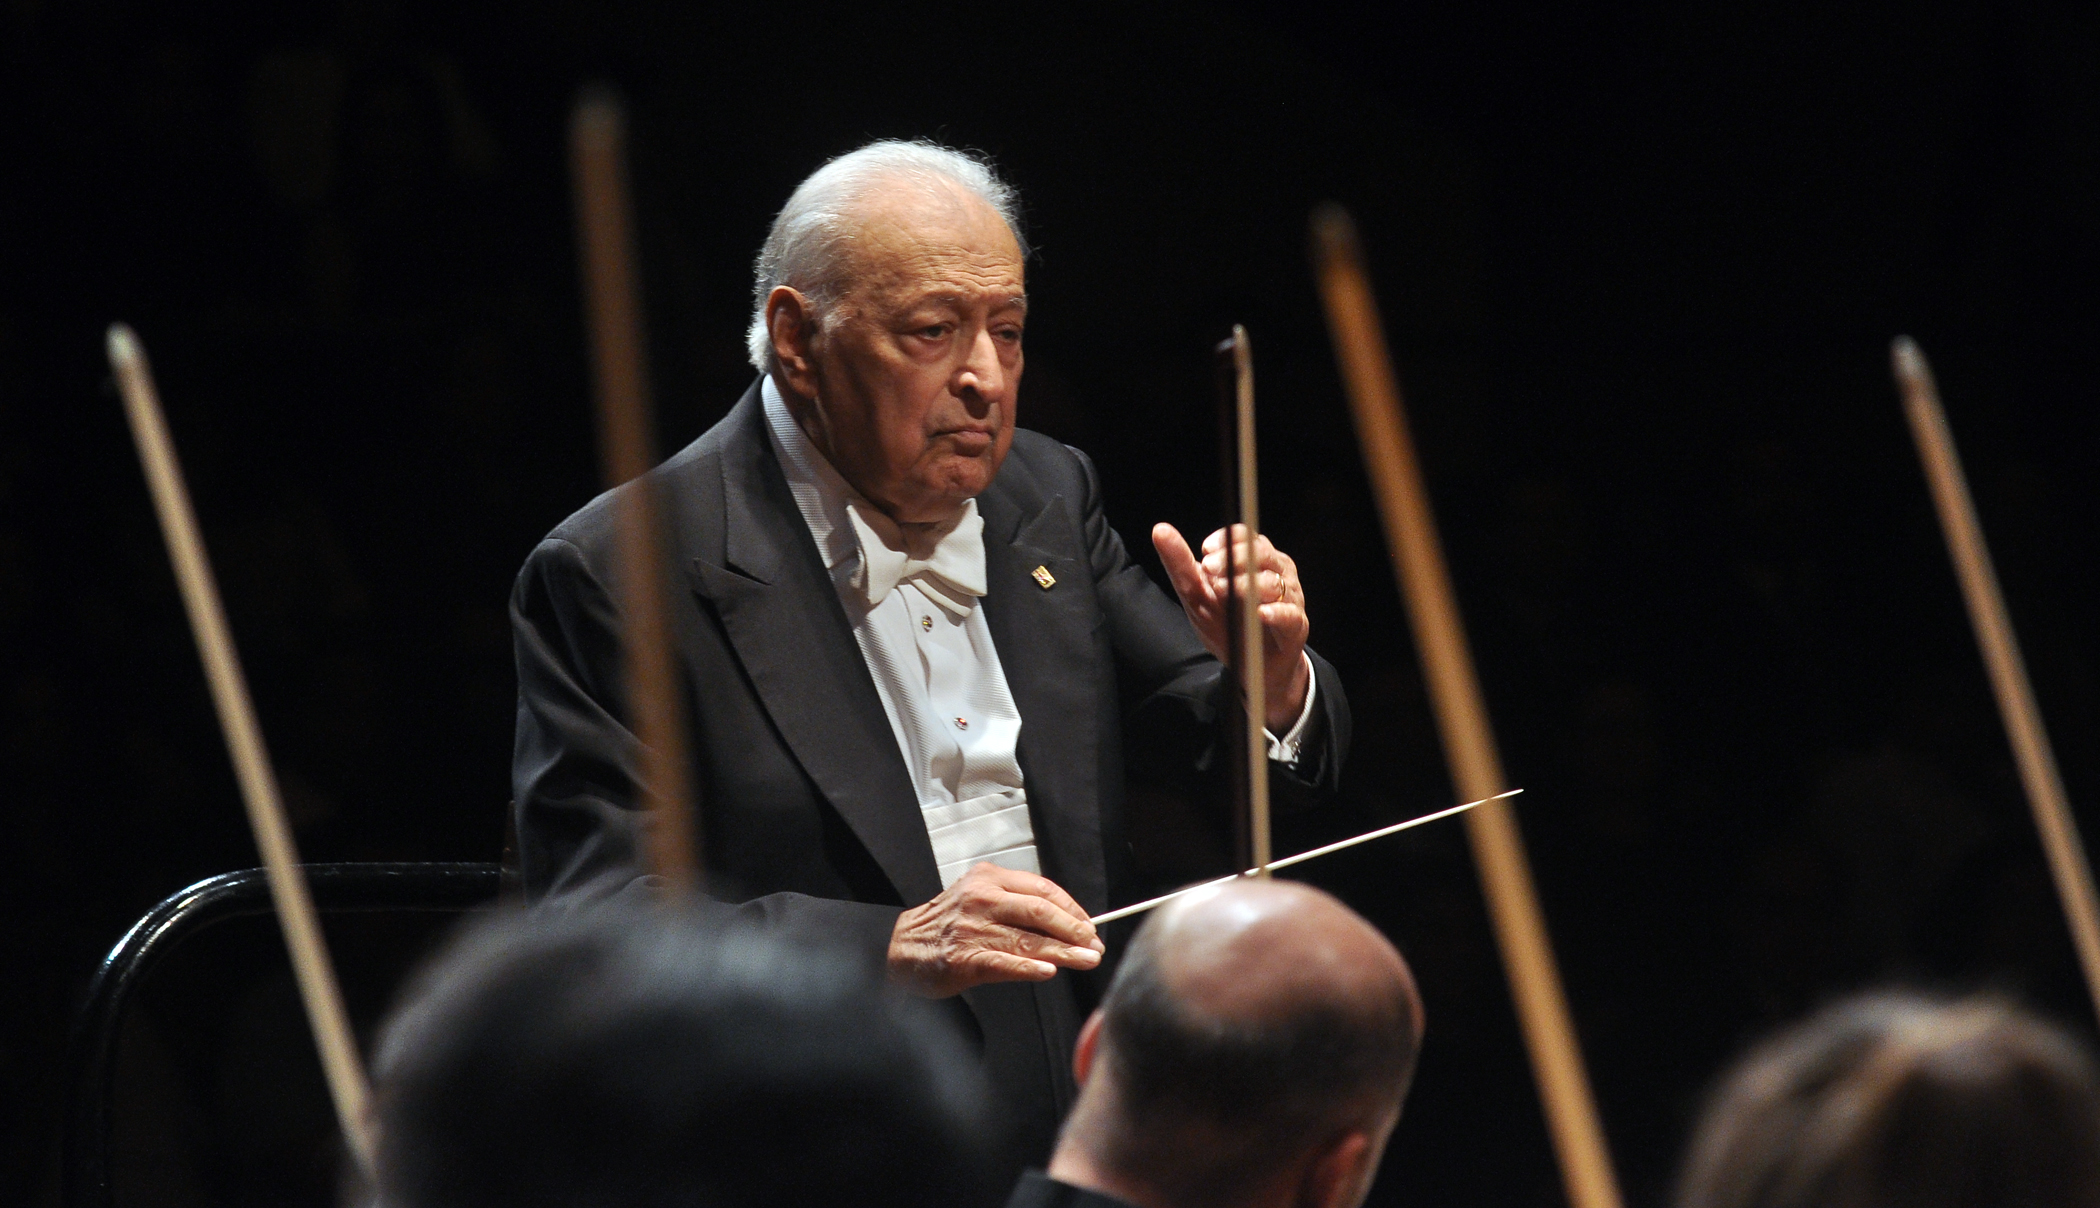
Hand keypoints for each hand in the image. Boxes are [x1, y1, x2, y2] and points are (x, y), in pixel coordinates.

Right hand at [888, 864, 1104, 997]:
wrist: (900, 946)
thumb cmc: (947, 924)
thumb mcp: (978, 897)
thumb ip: (1016, 905)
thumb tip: (1066, 924)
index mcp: (989, 878)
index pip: (1042, 890)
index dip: (1072, 910)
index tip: (1089, 926)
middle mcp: (982, 898)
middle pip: (1040, 912)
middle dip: (1074, 930)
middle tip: (1094, 945)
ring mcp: (972, 929)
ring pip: (1028, 940)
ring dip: (1063, 953)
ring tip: (1086, 960)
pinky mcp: (963, 958)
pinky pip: (1004, 963)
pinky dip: (1029, 969)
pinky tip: (1049, 972)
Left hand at [1153, 522, 1312, 732]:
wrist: (1252, 666)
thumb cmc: (1227, 623)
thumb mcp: (1197, 594)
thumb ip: (1180, 564)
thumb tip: (1160, 529)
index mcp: (1253, 559)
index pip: (1244, 535)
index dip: (1226, 540)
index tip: (1206, 552)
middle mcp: (1275, 571)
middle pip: (1260, 552)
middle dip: (1233, 559)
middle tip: (1210, 571)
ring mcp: (1289, 596)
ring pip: (1274, 581)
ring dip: (1249, 586)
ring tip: (1228, 593)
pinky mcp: (1296, 625)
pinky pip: (1289, 614)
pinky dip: (1275, 613)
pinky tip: (1260, 614)